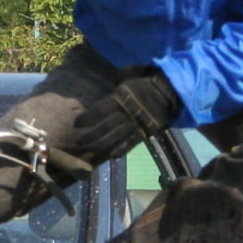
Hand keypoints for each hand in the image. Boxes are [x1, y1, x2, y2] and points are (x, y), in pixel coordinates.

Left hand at [61, 70, 181, 168]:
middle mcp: (128, 110)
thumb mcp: (124, 86)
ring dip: (103, 144)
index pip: (102, 108)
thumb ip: (111, 96)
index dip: (89, 117)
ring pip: (118, 135)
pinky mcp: (146, 131)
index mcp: (121, 97)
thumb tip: (92, 101)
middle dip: (92, 134)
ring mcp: (137, 122)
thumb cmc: (140, 88)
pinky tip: (112, 155)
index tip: (77, 124)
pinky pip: (133, 142)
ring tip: (90, 151)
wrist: (165, 93)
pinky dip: (122, 149)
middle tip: (78, 141)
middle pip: (107, 124)